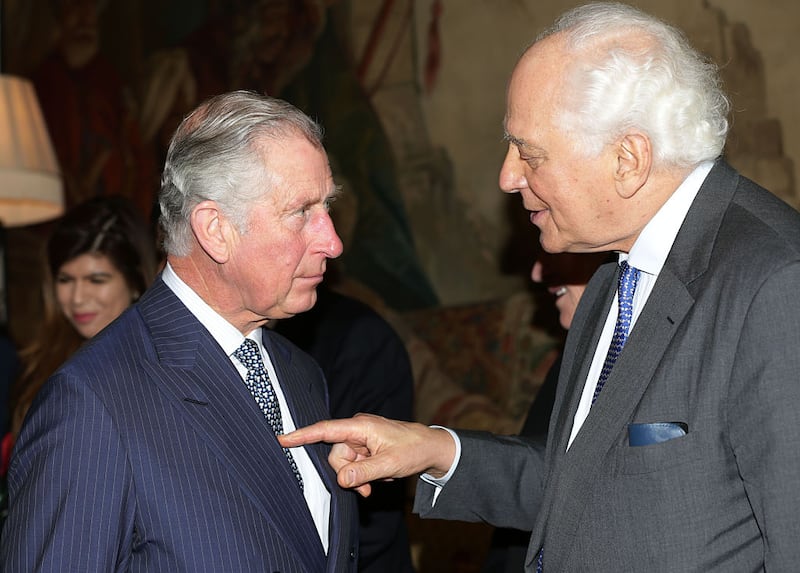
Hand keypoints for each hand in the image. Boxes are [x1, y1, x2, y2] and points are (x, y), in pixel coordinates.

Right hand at [279, 413, 455, 496]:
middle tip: (366, 488)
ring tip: (374, 483)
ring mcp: (360, 439)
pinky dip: (361, 474)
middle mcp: (357, 429)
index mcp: (361, 426)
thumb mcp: (389, 465)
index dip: (302, 435)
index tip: (282, 439)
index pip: (326, 430)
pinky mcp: (364, 448)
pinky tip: (376, 476)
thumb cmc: (413, 450)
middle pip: (335, 454)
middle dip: (347, 473)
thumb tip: (340, 479)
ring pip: (343, 462)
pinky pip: (352, 464)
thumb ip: (363, 472)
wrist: (431, 448)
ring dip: (356, 477)